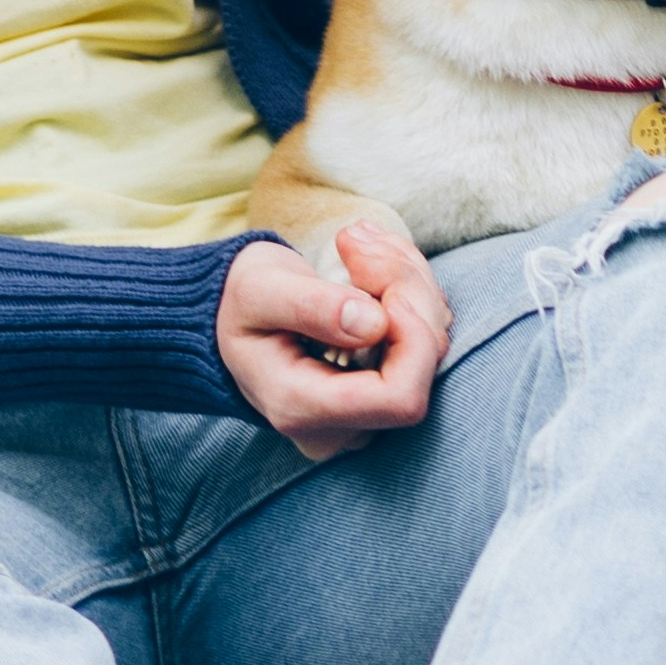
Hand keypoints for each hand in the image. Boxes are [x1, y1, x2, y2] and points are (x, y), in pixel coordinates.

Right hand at [222, 219, 443, 451]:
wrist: (233, 316)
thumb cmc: (240, 304)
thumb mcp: (258, 291)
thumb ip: (310, 307)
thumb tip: (374, 324)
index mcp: (302, 408)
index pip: (400, 398)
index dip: (410, 338)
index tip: (379, 285)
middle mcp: (344, 423)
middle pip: (422, 364)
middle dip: (406, 288)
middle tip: (355, 240)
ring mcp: (369, 407)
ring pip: (432, 341)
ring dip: (407, 278)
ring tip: (358, 245)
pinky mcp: (387, 380)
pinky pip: (426, 331)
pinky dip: (408, 286)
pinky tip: (369, 261)